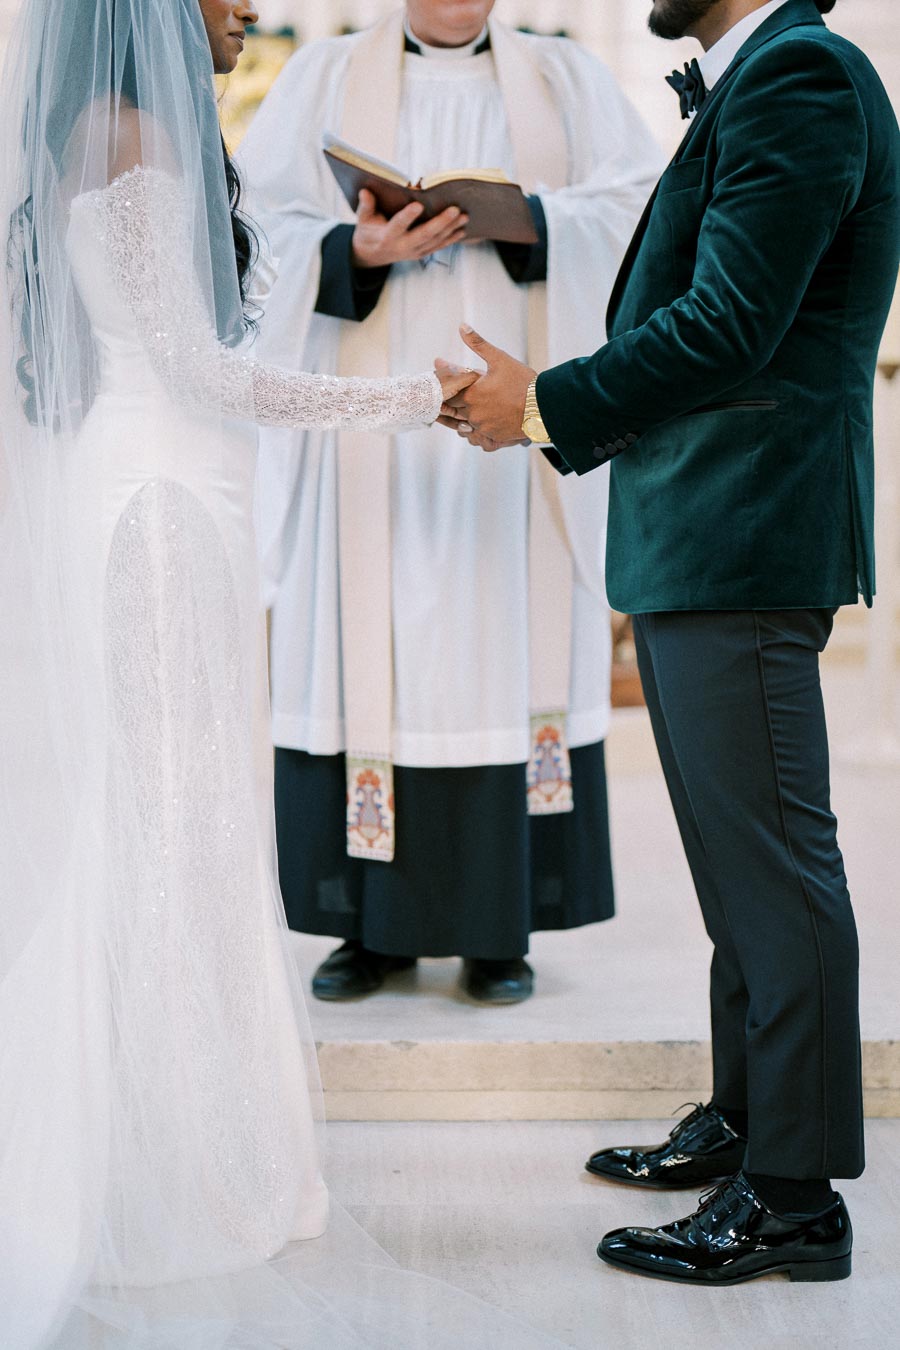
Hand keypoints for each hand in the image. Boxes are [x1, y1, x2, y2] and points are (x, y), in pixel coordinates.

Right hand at [352, 189, 468, 267]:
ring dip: (451, 229)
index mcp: (387, 236)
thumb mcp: (363, 220)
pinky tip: (462, 229)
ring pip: (435, 241)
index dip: (407, 216)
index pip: (398, 226)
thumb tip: (365, 191)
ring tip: (464, 216)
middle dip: (441, 223)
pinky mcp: (421, 253)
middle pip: (424, 235)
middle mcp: (403, 246)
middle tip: (455, 209)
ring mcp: (414, 252)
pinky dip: (451, 239)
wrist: (372, 255)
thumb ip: (365, 206)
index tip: (418, 205)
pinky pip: (438, 247)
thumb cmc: (368, 231)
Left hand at [441, 325, 535, 444]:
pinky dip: (482, 427)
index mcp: (471, 395)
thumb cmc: (523, 382)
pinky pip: (480, 435)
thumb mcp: (500, 358)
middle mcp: (473, 414)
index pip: (450, 393)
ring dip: (470, 416)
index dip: (451, 388)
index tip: (453, 385)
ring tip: (480, 408)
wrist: (543, 408)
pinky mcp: (493, 438)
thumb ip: (478, 343)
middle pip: (457, 410)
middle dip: (459, 403)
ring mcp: (483, 428)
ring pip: (468, 423)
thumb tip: (462, 326)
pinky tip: (489, 419)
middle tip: (467, 397)